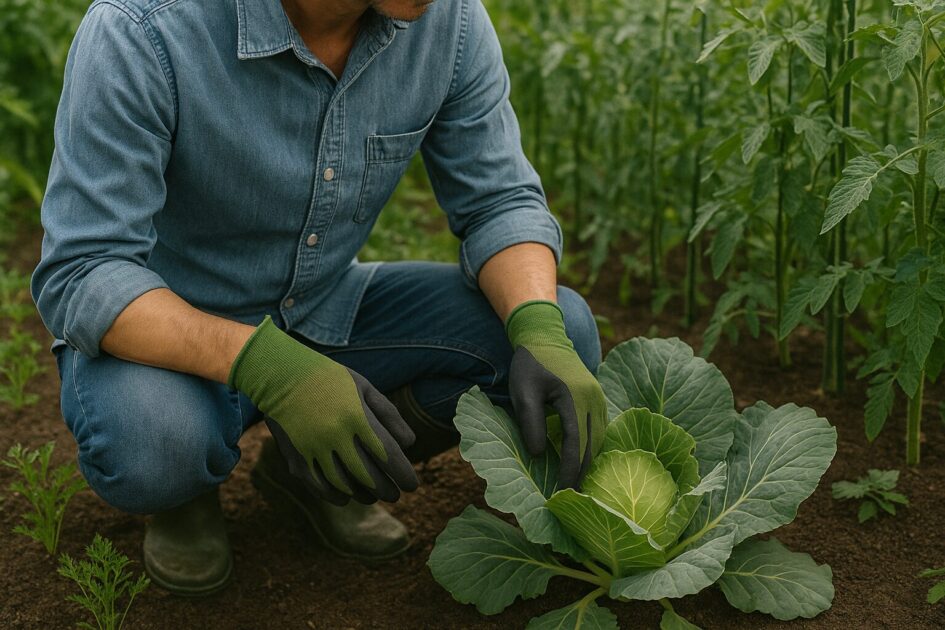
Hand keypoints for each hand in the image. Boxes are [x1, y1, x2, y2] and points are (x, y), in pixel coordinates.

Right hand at [228, 316, 418, 504]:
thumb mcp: (364, 388)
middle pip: (369, 476)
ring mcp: (314, 449)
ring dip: (364, 495)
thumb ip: (389, 415)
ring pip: (345, 486)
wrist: (281, 375)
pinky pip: (320, 487)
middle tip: (395, 495)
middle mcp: (335, 435)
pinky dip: (337, 496)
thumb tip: (410, 444)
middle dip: (386, 490)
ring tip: (374, 496)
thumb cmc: (331, 380)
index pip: (387, 454)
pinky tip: (348, 496)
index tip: (412, 485)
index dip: (403, 474)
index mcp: (356, 416)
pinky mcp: (296, 458)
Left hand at [506, 301, 606, 488]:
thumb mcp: (523, 393)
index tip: (562, 495)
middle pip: (593, 447)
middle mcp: (593, 400)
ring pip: (600, 440)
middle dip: (583, 475)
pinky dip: (593, 448)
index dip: (570, 473)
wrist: (545, 335)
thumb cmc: (530, 365)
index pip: (577, 446)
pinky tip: (584, 461)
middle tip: (572, 500)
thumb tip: (541, 456)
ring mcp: (599, 398)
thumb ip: (531, 423)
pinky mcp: (599, 398)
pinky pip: (600, 429)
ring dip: (590, 463)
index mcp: (575, 399)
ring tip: (578, 486)